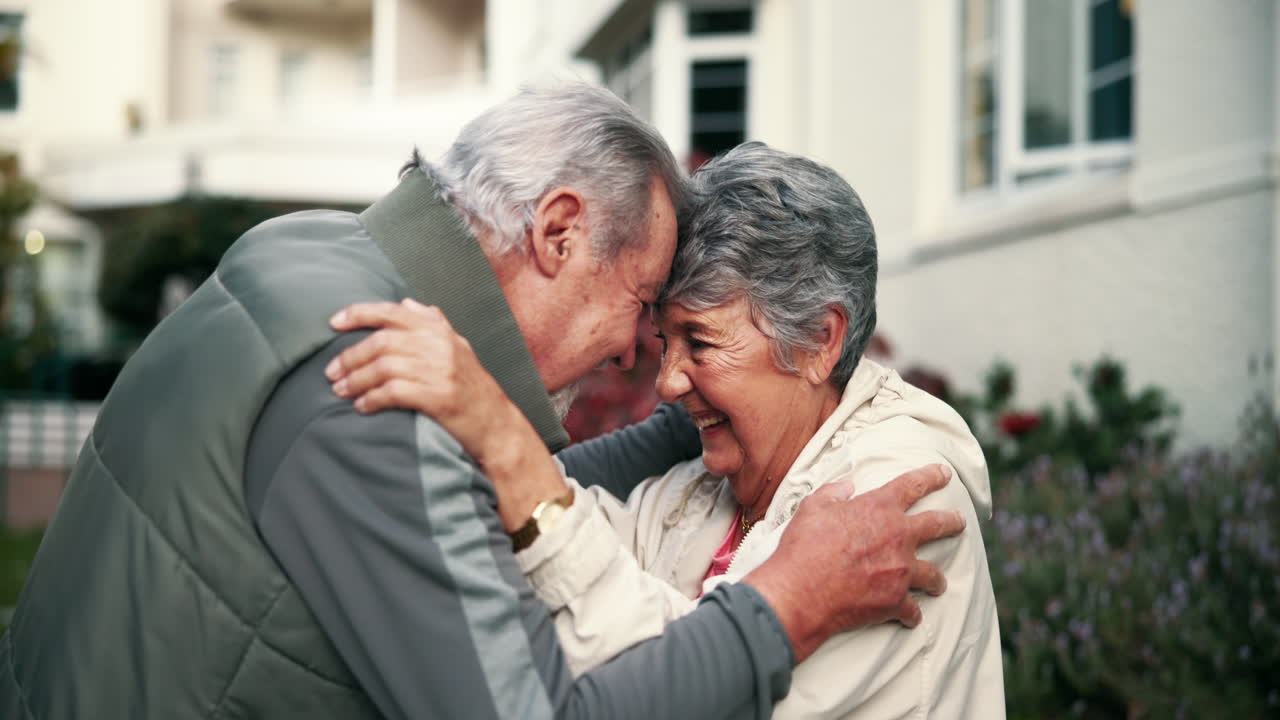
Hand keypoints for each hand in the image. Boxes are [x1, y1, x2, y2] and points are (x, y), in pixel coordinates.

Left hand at [326, 299, 516, 462]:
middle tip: (331, 373)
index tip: (333, 323)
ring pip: (383, 367)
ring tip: (340, 391)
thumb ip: (432, 323)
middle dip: (350, 357)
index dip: (359, 314)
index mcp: (439, 330)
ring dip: (356, 380)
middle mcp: (439, 345)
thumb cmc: (472, 387)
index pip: (392, 312)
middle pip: (381, 343)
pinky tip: (362, 406)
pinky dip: (372, 399)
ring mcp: (440, 371)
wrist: (496, 424)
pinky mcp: (438, 397)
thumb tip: (405, 303)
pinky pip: (394, 392)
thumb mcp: (457, 348)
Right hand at [743, 464, 964, 662]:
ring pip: (933, 574)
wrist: (800, 592)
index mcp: (879, 508)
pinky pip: (912, 610)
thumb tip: (847, 486)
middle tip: (960, 522)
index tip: (944, 473)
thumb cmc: (803, 547)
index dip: (931, 476)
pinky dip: (911, 614)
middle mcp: (898, 537)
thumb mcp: (812, 508)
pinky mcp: (895, 601)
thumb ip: (833, 493)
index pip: (912, 485)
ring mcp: (901, 571)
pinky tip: (911, 618)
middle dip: (952, 522)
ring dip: (937, 579)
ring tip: (939, 583)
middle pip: (937, 525)